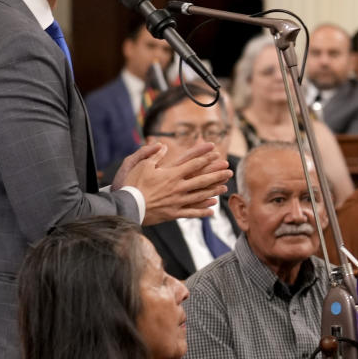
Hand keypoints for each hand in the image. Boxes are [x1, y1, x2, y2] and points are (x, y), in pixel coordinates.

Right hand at [117, 142, 232, 224]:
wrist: (128, 206)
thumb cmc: (133, 184)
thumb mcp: (142, 165)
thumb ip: (154, 155)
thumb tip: (163, 145)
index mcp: (172, 174)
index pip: (193, 164)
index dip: (206, 158)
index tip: (216, 153)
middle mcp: (178, 187)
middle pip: (202, 180)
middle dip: (216, 174)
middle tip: (229, 171)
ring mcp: (177, 201)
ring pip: (200, 196)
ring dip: (213, 191)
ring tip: (224, 188)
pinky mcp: (173, 213)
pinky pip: (191, 213)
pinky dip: (202, 211)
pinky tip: (212, 210)